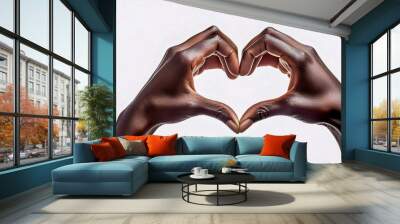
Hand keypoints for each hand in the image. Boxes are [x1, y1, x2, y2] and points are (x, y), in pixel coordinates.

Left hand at [116, 26, 239, 134]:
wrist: (142, 112)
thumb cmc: (162, 108)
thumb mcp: (193, 108)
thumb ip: (218, 111)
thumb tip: (237, 125)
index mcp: (184, 57)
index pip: (216, 41)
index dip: (231, 55)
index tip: (236, 75)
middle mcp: (180, 51)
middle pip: (213, 35)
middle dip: (229, 51)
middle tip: (235, 71)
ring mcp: (178, 54)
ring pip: (207, 43)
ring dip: (222, 55)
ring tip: (230, 75)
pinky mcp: (178, 61)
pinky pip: (201, 52)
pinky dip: (213, 59)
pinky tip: (221, 73)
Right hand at [238, 27, 340, 143]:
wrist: (341, 111)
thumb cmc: (323, 107)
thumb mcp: (290, 108)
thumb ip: (264, 112)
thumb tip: (244, 122)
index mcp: (300, 57)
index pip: (267, 40)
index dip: (250, 53)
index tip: (243, 71)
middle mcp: (302, 51)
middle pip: (269, 36)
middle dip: (252, 50)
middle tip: (243, 69)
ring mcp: (302, 55)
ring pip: (273, 43)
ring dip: (258, 54)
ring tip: (248, 72)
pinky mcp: (301, 61)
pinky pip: (279, 52)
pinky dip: (266, 58)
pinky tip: (259, 71)